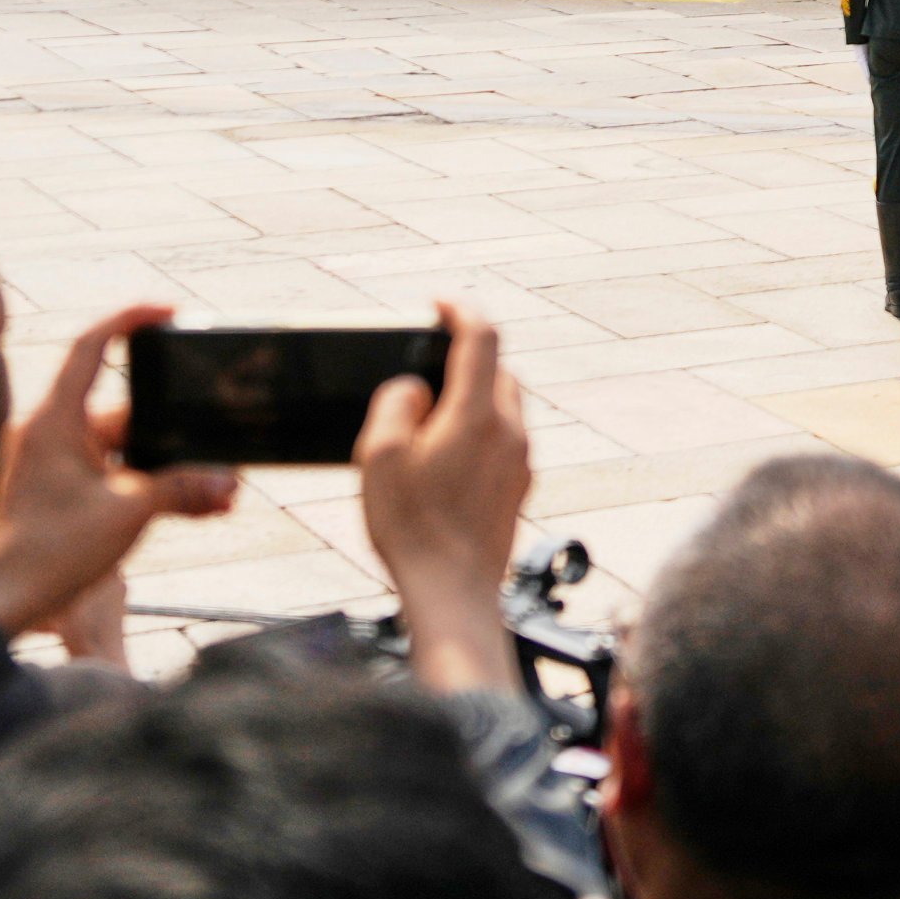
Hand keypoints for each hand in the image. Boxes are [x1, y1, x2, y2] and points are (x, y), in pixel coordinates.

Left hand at [0, 305, 237, 639]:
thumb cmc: (49, 552)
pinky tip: (199, 508)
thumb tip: (227, 481)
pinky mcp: (67, 492)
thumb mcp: (128, 515)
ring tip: (219, 492)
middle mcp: (54, 434)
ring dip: (173, 468)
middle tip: (219, 440)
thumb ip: (181, 490)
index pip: (92, 346)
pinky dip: (154, 487)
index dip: (130, 320)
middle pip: (128, 411)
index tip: (168, 314)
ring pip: (130, 449)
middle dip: (177, 431)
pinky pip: (120, 475)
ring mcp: (60, 464)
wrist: (3, 602)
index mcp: (55, 421)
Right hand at [357, 301, 532, 693]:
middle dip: (464, 356)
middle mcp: (510, 431)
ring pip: (504, 405)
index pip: (482, 336)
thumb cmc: (411, 527)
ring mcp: (520, 461)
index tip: (437, 304)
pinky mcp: (519, 487)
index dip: (459, 309)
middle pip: (497, 369)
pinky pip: (503, 439)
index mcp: (477, 414)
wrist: (453, 594)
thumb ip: (395, 403)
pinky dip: (479, 428)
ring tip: (428, 415)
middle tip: (424, 364)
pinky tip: (444, 456)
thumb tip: (414, 388)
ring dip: (472, 395)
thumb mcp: (379, 455)